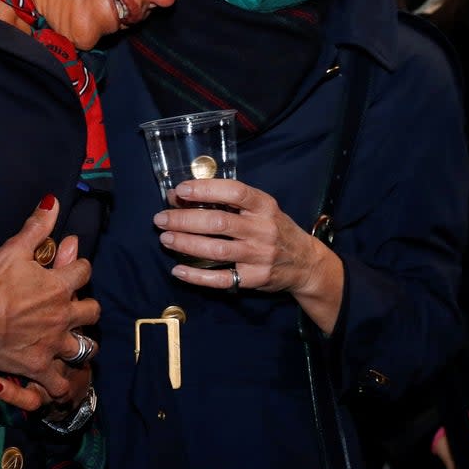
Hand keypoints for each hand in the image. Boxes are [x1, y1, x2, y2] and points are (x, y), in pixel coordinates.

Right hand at [0, 196, 98, 401]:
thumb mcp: (14, 248)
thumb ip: (37, 227)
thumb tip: (53, 201)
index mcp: (59, 285)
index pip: (84, 271)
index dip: (78, 268)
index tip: (70, 269)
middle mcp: (62, 315)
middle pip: (93, 311)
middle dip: (86, 307)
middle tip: (72, 307)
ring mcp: (53, 342)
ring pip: (86, 347)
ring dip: (82, 343)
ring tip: (71, 341)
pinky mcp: (38, 366)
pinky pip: (60, 383)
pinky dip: (61, 384)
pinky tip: (59, 380)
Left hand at [153, 178, 343, 333]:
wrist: (306, 263)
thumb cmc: (275, 229)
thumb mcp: (260, 208)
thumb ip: (227, 201)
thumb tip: (180, 194)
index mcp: (264, 206)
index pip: (234, 192)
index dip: (206, 189)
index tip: (181, 190)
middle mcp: (263, 229)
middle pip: (219, 222)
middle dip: (185, 219)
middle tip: (161, 218)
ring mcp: (259, 256)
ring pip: (217, 249)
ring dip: (186, 243)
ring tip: (165, 238)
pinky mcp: (255, 279)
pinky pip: (221, 279)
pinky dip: (197, 276)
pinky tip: (178, 270)